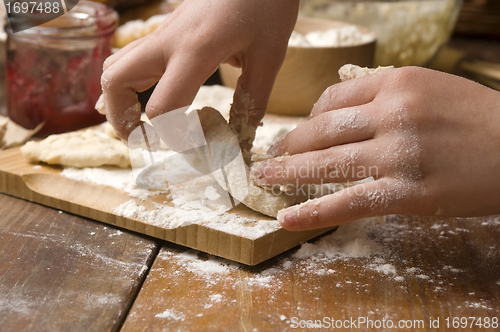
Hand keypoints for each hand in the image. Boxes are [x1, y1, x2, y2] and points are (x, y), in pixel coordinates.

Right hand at [100, 0, 298, 145]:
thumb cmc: (267, 2)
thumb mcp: (269, 54)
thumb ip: (252, 98)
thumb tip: (242, 136)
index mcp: (194, 52)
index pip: (161, 109)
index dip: (172, 140)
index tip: (193, 150)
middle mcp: (166, 42)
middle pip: (114, 83)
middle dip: (122, 121)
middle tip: (146, 141)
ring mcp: (162, 33)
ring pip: (115, 67)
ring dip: (120, 101)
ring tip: (144, 124)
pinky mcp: (166, 29)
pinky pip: (133, 57)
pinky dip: (131, 83)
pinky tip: (153, 96)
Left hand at [252, 67, 499, 229]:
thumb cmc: (477, 119)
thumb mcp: (431, 88)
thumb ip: (385, 95)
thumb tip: (338, 110)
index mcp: (397, 82)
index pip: (332, 99)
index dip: (309, 118)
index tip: (301, 133)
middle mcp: (394, 114)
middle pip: (321, 130)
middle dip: (290, 145)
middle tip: (272, 156)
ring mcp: (399, 155)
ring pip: (327, 165)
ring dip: (288, 172)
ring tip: (264, 178)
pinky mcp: (408, 193)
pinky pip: (349, 202)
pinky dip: (314, 212)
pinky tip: (288, 217)